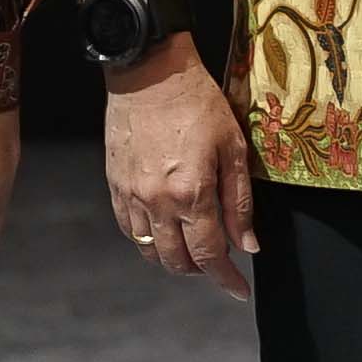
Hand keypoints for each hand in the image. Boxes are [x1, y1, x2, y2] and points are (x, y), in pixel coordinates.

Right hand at [102, 38, 257, 297]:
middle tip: (218, 265)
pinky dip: (147, 239)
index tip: (239, 290)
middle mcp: (157, 202)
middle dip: (201, 272)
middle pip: (177, 261)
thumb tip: (248, 245)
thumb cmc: (198, 102)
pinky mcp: (114, 184)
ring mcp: (131, 195)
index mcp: (192, 194)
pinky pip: (128, 228)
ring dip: (173, 259)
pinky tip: (162, 230)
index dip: (226, 279)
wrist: (149, 71)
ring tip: (191, 248)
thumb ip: (239, 202)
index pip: (210, 255)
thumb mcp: (233, 147)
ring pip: (150, 250)